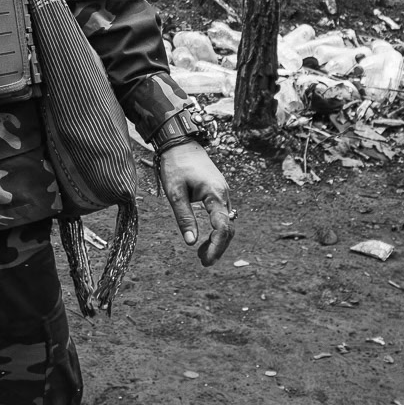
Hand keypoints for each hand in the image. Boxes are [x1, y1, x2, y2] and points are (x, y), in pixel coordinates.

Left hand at [157, 141, 233, 265]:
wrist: (181, 143)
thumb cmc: (176, 165)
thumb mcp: (175, 193)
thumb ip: (184, 217)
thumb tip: (191, 242)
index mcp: (215, 194)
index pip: (222, 227)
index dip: (216, 247)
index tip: (206, 260)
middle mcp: (224, 194)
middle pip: (228, 228)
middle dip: (218, 247)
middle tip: (203, 261)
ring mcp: (223, 193)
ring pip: (226, 223)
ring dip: (217, 239)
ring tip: (201, 253)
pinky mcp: (218, 192)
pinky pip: (222, 215)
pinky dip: (216, 229)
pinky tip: (204, 238)